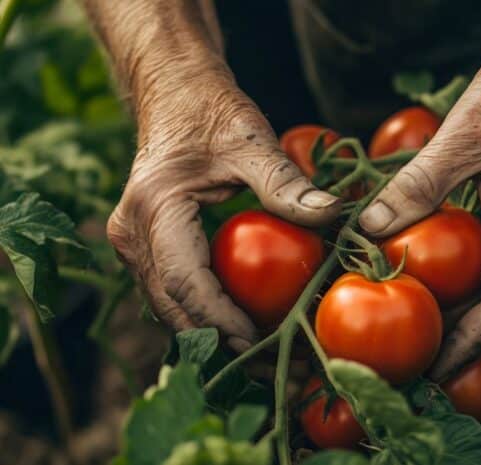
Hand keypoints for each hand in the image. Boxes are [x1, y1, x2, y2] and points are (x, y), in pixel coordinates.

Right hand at [107, 70, 340, 351]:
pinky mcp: (146, 247)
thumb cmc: (210, 112)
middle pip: (172, 307)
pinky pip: (172, 293)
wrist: (175, 95)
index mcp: (154, 208)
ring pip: (169, 307)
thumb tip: (333, 215)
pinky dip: (204, 316)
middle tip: (271, 368)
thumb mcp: (251, 141)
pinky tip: (241, 330)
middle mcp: (132, 234)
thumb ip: (286, 182)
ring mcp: (134, 244)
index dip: (221, 319)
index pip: (184, 281)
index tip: (261, 342)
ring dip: (212, 337)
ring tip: (262, 360)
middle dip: (219, 343)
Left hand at [359, 4, 480, 378]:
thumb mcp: (467, 136)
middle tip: (416, 353)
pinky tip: (426, 258)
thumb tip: (370, 226)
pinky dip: (458, 258)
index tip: (437, 370)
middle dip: (459, 328)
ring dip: (458, 295)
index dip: (470, 343)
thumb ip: (419, 184)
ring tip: (416, 317)